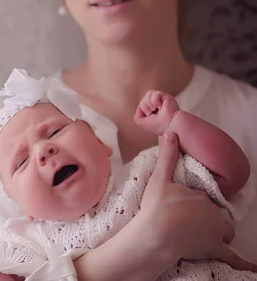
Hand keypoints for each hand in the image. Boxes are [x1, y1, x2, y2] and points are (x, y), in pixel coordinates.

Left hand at [134, 90, 179, 134]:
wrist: (168, 126)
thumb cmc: (157, 125)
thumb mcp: (142, 123)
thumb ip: (137, 116)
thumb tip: (139, 108)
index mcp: (151, 109)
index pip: (141, 103)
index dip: (142, 109)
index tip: (148, 116)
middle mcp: (157, 104)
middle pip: (144, 98)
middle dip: (144, 107)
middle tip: (151, 114)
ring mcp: (162, 100)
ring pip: (149, 94)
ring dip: (149, 103)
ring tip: (154, 109)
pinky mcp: (166, 97)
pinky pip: (155, 93)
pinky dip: (155, 100)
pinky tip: (159, 106)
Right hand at [138, 132, 256, 271]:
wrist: (154, 236)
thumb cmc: (155, 208)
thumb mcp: (159, 179)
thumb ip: (167, 157)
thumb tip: (171, 134)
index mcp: (201, 196)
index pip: (203, 198)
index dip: (192, 201)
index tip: (179, 204)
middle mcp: (212, 213)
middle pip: (213, 213)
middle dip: (203, 216)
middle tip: (183, 220)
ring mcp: (215, 232)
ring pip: (224, 230)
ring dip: (217, 231)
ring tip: (201, 234)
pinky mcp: (214, 249)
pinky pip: (233, 257)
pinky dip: (244, 264)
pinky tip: (254, 270)